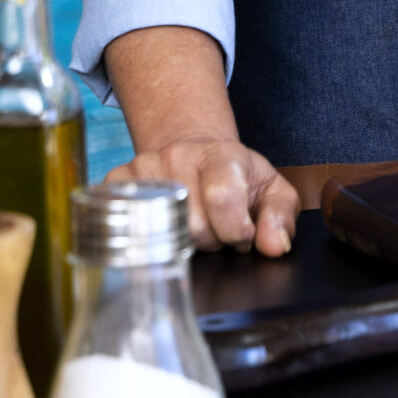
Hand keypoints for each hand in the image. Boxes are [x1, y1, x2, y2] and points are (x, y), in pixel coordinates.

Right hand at [100, 24, 298, 254]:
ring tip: (194, 225)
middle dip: (211, 240)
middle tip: (216, 228)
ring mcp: (144, 166)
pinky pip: (126, 222)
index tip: (242, 234)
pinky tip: (163, 222)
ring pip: (161, 231)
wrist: (196, 151)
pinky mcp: (117, 180)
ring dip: (181, 240)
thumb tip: (275, 246)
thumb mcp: (271, 190)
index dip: (236, 231)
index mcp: (221, 154)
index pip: (223, 198)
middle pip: (192, 225)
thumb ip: (280, 217)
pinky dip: (148, 235)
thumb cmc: (236, 177)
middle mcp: (178, 155)